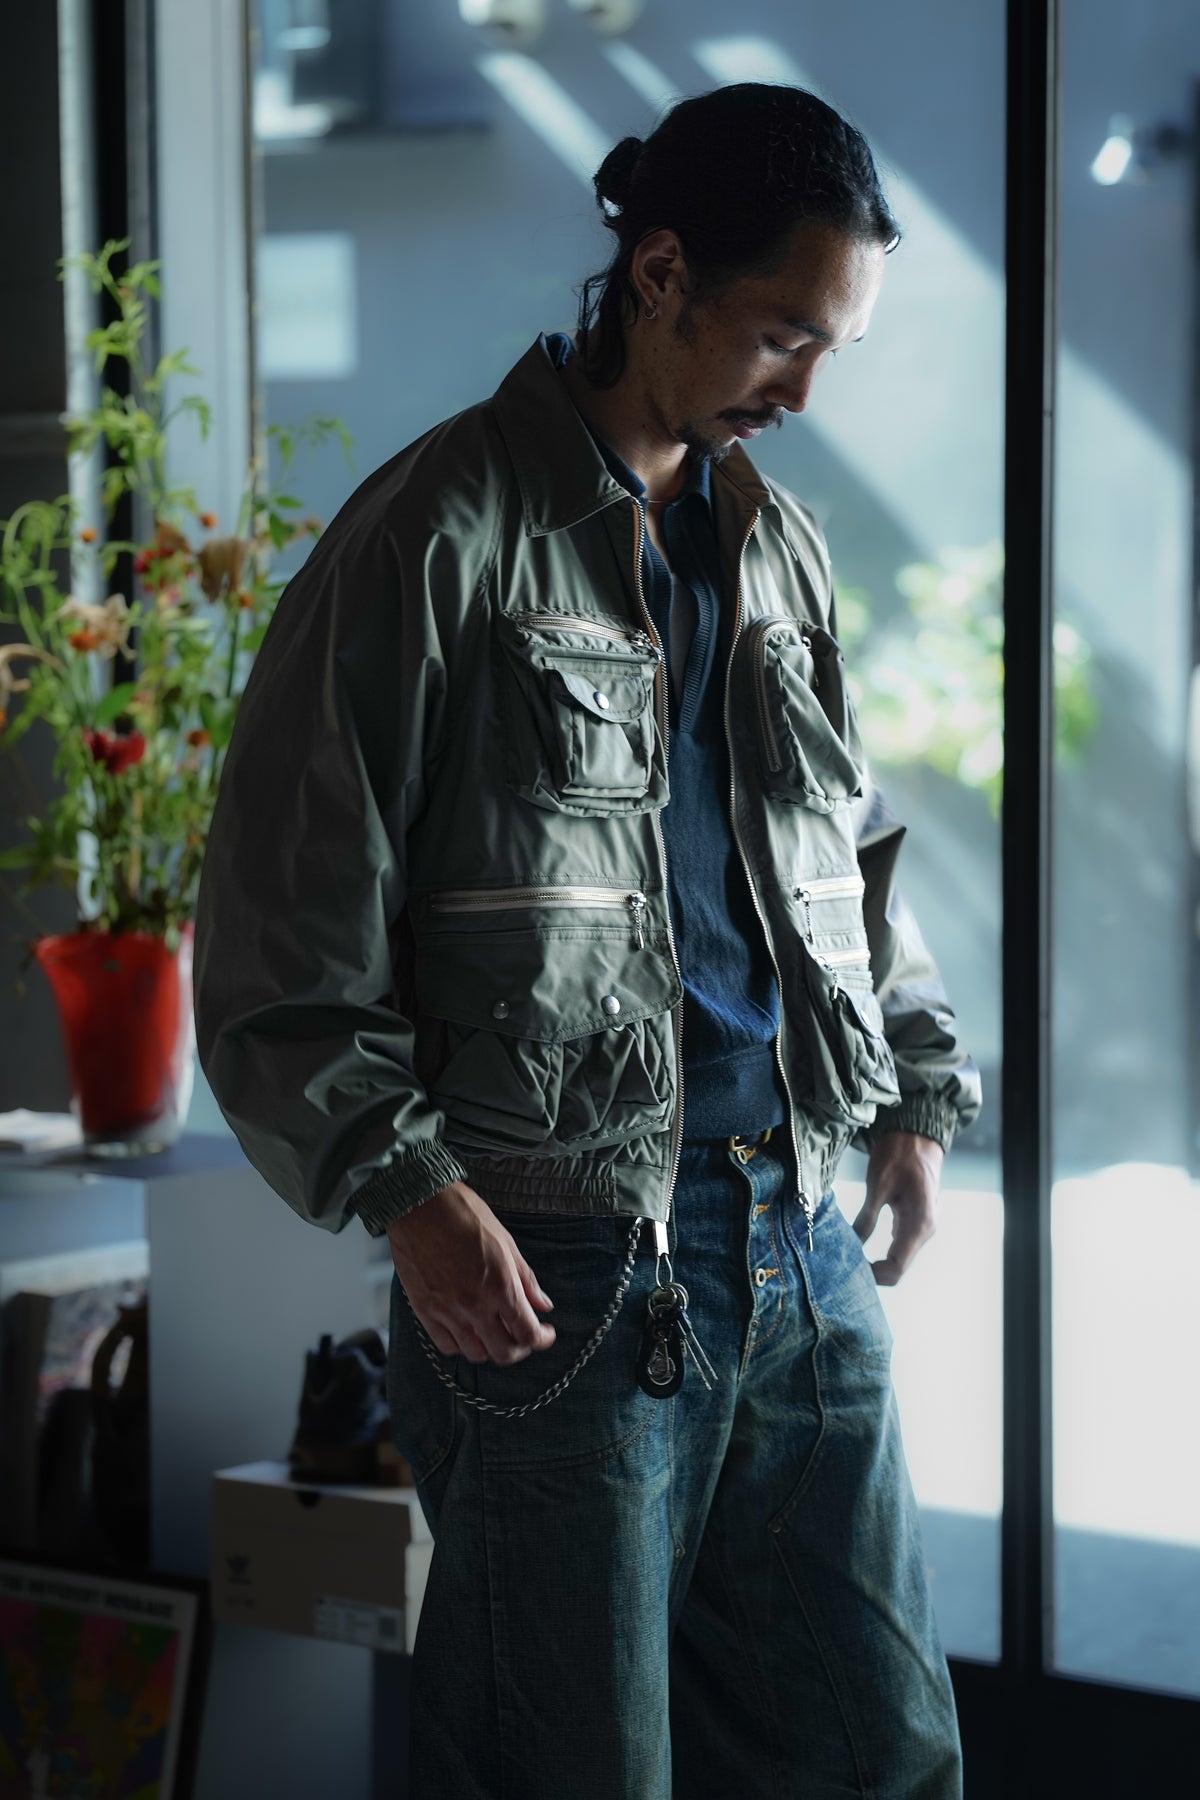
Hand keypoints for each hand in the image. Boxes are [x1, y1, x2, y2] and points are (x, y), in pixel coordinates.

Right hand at [386, 1181, 556, 1365]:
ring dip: (491, 1347)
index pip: (528, 1333)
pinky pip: (447, 1346)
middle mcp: (475, 1305)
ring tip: (495, 1332)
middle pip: (504, 1352)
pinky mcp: (425, 1311)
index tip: (546, 1333)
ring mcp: (447, 1312)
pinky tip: (468, 1330)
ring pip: (476, 1354)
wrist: (420, 1206)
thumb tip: (543, 1305)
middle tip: (523, 1335)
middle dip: (520, 1348)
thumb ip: (525, 1280)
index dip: (543, 1339)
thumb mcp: (506, 1242)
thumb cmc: (464, 1216)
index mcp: (500, 1286)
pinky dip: (462, 1345)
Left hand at [853, 1132, 944, 1285]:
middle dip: (873, 1271)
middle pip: (898, 1266)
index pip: (897, 1267)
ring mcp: (920, 1226)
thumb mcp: (879, 1184)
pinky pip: (898, 1243)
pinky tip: (860, 1245)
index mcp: (919, 1223)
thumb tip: (852, 1244)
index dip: (874, 1276)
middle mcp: (924, 1230)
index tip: (850, 1270)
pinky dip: (880, 1249)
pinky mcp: (913, 1219)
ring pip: (898, 1256)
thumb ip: (867, 1217)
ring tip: (849, 1258)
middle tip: (844, 1266)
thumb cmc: (900, 1154)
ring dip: (876, 1262)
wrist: (918, 1135)